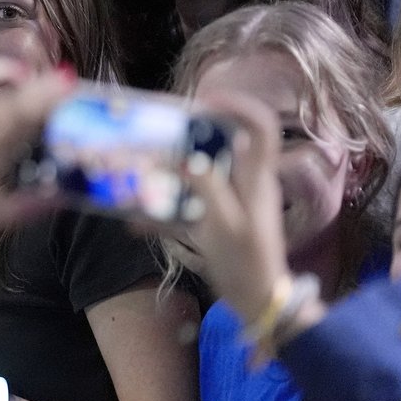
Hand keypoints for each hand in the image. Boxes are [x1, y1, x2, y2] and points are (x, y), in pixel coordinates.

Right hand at [161, 93, 290, 322]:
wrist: (259, 299)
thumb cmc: (247, 262)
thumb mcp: (224, 225)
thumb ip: (208, 188)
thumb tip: (188, 159)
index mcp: (257, 178)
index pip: (260, 127)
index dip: (236, 106)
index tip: (202, 102)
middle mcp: (249, 179)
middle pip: (230, 138)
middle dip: (196, 129)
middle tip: (164, 130)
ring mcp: (236, 195)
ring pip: (210, 162)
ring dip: (179, 160)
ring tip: (147, 164)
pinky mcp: (223, 211)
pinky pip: (196, 192)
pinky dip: (170, 196)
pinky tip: (140, 215)